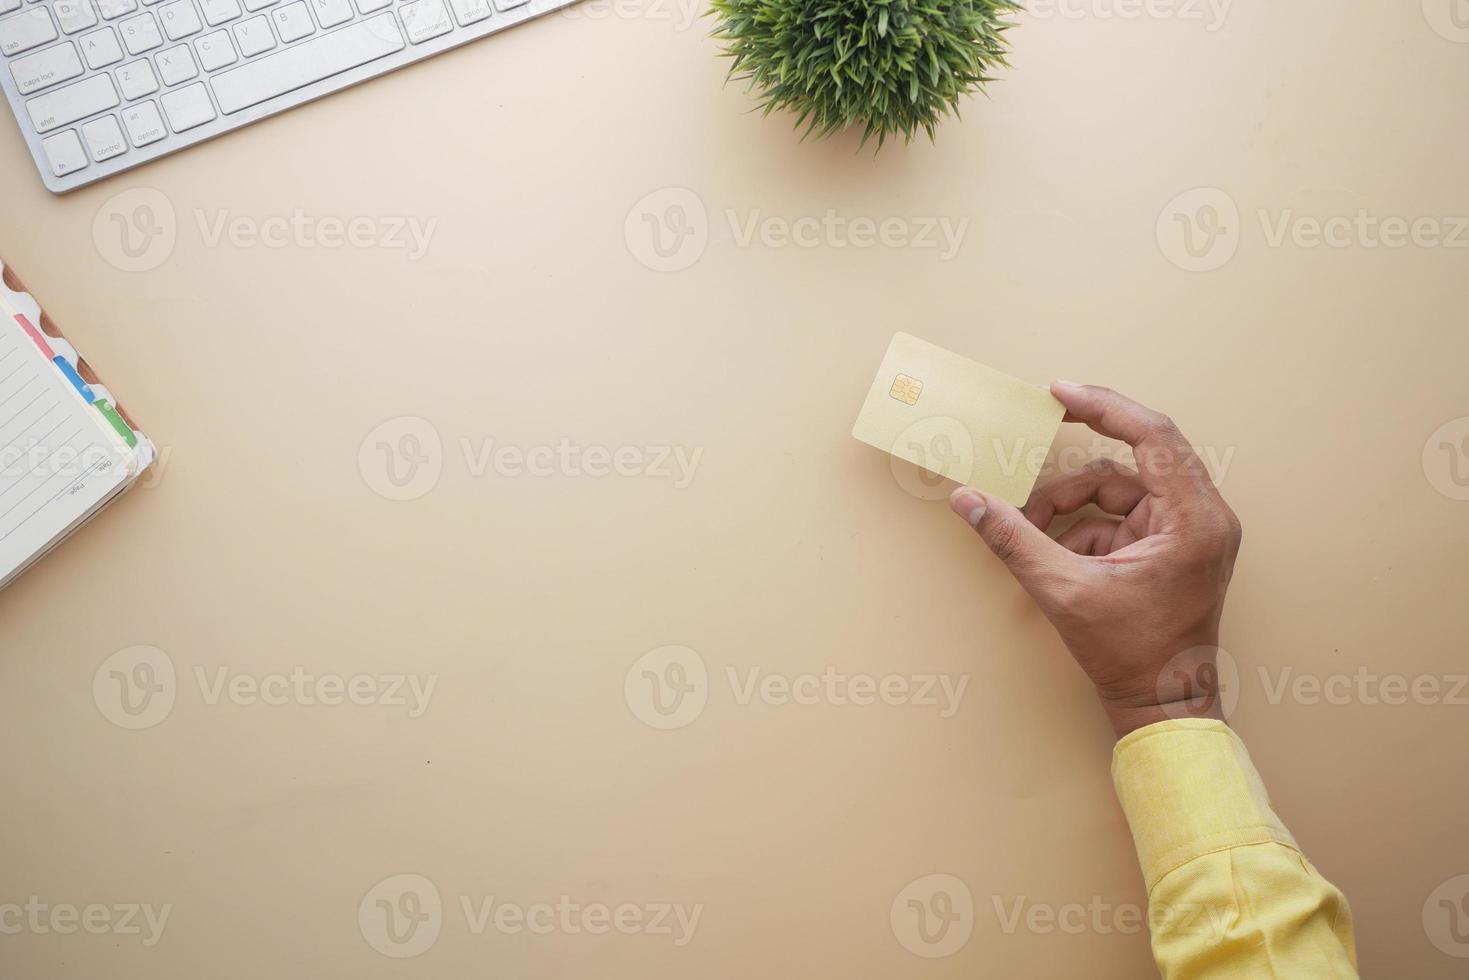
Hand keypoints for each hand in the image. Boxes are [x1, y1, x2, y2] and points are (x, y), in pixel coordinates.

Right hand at [948, 383, 1241, 738]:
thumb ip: (1014, 538)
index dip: (1104, 407)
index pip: (1154, 437)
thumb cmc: (1134, 657)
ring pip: (1121, 487)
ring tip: (1031, 525)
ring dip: (1072, 502)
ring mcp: (1189, 532)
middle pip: (1141, 453)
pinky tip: (1057, 555)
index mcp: (1194, 520)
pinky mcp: (1172, 546)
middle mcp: (1202, 517)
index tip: (1059, 391)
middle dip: (1086, 442)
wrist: (1164, 708)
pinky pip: (1121, 514)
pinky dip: (1084, 527)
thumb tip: (969, 501)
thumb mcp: (1064, 592)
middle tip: (1049, 411)